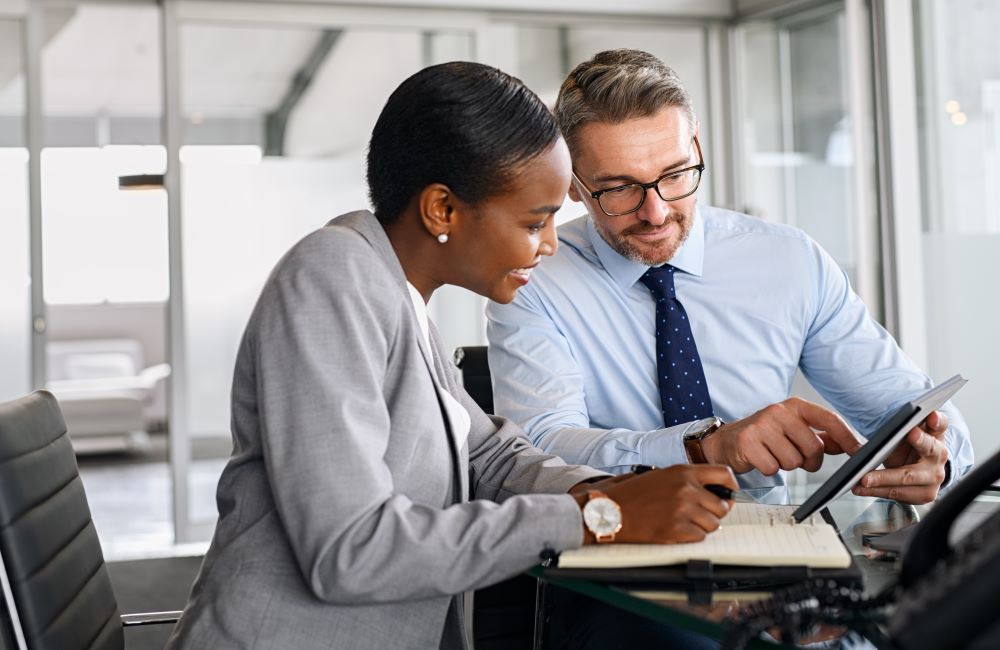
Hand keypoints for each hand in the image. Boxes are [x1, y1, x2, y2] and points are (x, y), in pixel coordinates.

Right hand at [571, 465, 737, 544]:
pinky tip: (675, 530)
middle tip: (700, 514)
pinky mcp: (676, 530)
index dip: (730, 486)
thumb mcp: (660, 475)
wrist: (609, 510)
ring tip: (684, 522)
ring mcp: (682, 510)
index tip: (729, 494)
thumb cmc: (632, 494)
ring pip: (713, 524)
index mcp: (683, 471)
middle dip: (714, 512)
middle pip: (722, 505)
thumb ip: (688, 480)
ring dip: (702, 526)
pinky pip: (700, 537)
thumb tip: (716, 492)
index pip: (724, 474)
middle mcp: (686, 489)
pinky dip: (691, 537)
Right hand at [699, 398, 861, 474]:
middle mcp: (778, 411)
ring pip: (794, 460)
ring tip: (773, 455)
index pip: (829, 419)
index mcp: (794, 406)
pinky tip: (761, 459)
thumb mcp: (793, 431)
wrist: (726, 441)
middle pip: (813, 447)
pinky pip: (774, 468)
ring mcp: (761, 425)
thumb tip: (848, 444)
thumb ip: (820, 437)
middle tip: (796, 458)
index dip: (848, 437)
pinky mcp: (748, 442)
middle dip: (809, 460)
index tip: (860, 452)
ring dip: (787, 465)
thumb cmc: (763, 436)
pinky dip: (769, 469)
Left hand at [852, 410, 949, 503]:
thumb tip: (861, 425)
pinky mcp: (926, 494)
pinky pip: (898, 493)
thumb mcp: (903, 433)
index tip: (931, 415)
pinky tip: (861, 488)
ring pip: (908, 476)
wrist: (919, 472)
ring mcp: (935, 476)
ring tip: (863, 478)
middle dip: (919, 442)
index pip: (939, 423)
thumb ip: (893, 426)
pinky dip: (877, 491)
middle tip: (909, 434)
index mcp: (934, 434)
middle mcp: (939, 454)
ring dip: (883, 478)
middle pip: (929, 448)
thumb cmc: (908, 447)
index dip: (937, 419)